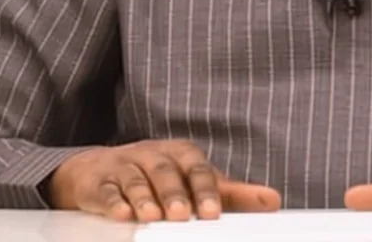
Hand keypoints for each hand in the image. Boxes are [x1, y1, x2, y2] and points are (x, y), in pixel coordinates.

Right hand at [46, 140, 280, 221]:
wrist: (98, 171)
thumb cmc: (158, 178)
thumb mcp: (194, 181)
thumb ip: (231, 192)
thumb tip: (273, 200)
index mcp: (180, 154)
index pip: (197, 168)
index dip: (205, 190)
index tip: (212, 213)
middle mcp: (152, 155)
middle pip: (165, 171)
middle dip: (174, 193)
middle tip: (182, 215)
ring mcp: (123, 166)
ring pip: (135, 179)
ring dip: (144, 198)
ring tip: (152, 217)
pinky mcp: (98, 182)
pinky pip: (106, 190)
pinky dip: (113, 201)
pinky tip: (121, 214)